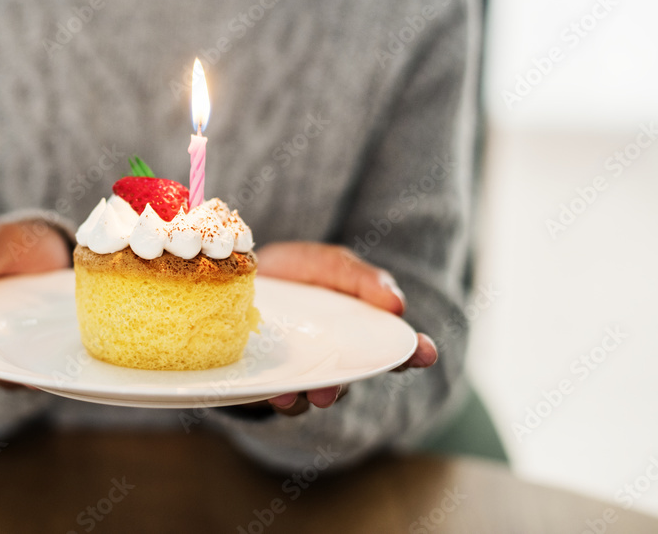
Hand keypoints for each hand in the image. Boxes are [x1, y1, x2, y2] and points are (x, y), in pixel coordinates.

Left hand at [253, 242, 437, 416]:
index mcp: (359, 329)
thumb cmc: (294, 272)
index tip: (426, 352)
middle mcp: (337, 358)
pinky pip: (282, 398)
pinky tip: (278, 393)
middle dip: (350, 385)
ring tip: (315, 393)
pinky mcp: (274, 382)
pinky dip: (283, 398)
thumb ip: (359, 278)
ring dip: (318, 395)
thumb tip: (397, 303)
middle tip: (343, 385)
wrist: (236, 278)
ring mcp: (306, 372)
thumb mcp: (325, 264)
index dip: (414, 352)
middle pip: (354, 379)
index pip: (395, 347)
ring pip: (320, 394)